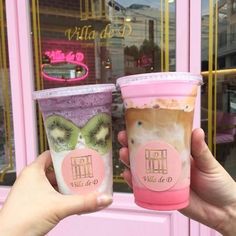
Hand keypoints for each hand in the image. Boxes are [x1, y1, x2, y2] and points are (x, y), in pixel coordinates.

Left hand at [0, 151, 111, 235]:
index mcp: (33, 171)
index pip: (51, 154)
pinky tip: (69, 198)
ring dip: (64, 183)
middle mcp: (30, 178)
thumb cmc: (25, 218)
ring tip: (79, 183)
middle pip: (53, 168)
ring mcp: (29, 190)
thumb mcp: (59, 206)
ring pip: (51, 181)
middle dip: (68, 170)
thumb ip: (84, 202)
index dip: (64, 153)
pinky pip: (48, 192)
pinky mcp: (31, 201)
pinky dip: (58, 193)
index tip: (78, 154)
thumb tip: (105, 199)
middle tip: (83, 170)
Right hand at [118, 128, 235, 235]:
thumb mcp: (209, 164)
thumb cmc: (218, 183)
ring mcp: (163, 179)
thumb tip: (196, 130)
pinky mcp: (162, 194)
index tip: (135, 126)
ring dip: (130, 161)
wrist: (223, 211)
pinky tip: (128, 175)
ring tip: (123, 154)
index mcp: (178, 154)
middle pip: (145, 153)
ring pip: (142, 169)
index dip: (146, 133)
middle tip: (124, 139)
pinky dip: (134, 182)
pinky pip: (144, 187)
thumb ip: (200, 149)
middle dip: (132, 145)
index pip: (159, 140)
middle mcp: (168, 165)